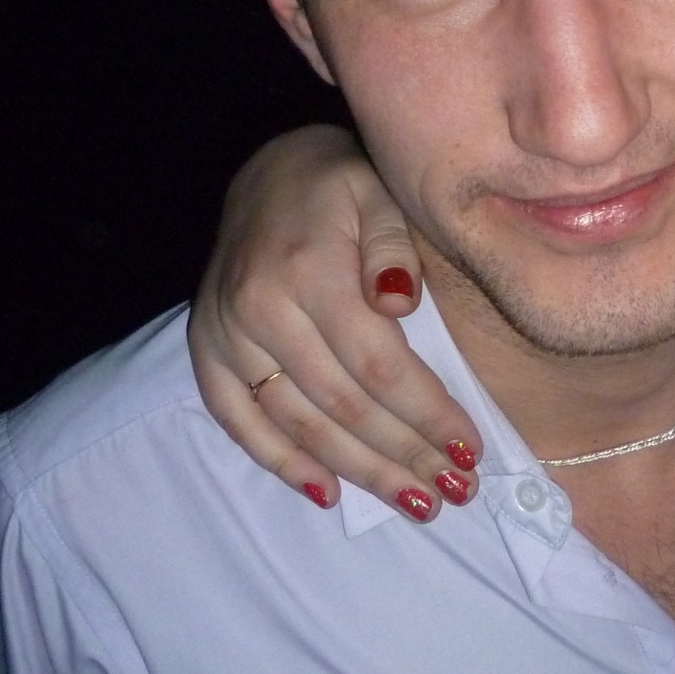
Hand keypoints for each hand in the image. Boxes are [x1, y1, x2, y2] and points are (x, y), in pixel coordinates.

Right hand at [188, 127, 483, 518]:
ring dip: (360, 472)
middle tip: (456, 490)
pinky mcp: (205, 350)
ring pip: (298, 424)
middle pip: (342, 406)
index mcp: (309, 270)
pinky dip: (282, 462)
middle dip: (405, 456)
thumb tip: (399, 304)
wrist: (266, 172)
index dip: (426, 415)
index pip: (378, 366)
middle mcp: (258, 308)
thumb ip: (395, 248)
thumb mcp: (381, 194)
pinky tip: (327, 493)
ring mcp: (225, 334)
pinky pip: (238, 420)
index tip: (469, 449)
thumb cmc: (342, 187)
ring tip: (415, 501)